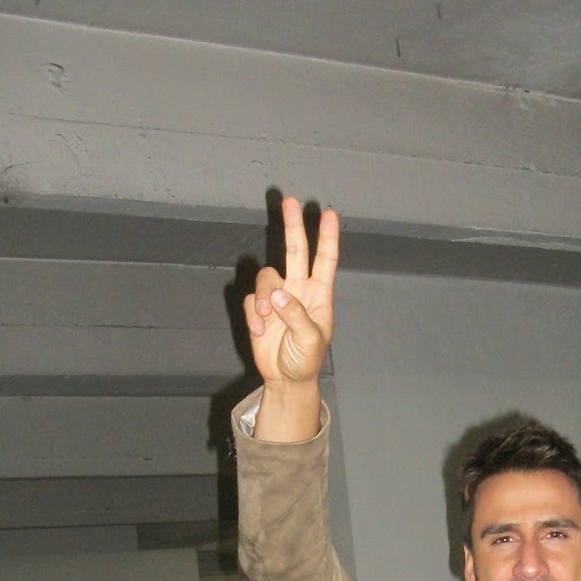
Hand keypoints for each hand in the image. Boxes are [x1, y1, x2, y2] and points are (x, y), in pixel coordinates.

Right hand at [244, 196, 339, 388]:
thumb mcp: (310, 340)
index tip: (329, 214)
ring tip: (265, 319)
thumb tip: (277, 294)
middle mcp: (298, 290)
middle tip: (289, 201)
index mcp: (318, 295)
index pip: (325, 261)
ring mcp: (277, 298)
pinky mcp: (259, 309)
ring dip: (263, 296)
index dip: (327, 238)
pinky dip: (252, 314)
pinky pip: (251, 300)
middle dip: (292, 226)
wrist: (286, 379)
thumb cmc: (306, 360)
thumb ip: (295, 315)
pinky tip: (258, 331)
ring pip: (266, 277)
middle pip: (295, 251)